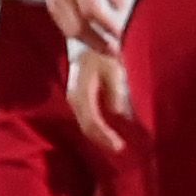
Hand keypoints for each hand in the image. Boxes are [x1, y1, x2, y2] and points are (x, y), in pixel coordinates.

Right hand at [37, 0, 124, 46]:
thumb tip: (120, 8)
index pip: (90, 11)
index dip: (105, 26)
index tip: (120, 35)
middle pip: (77, 28)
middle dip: (97, 43)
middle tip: (116, 53)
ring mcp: (54, 2)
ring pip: (69, 31)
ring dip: (88, 44)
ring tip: (107, 51)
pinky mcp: (51, 6)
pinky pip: (64, 27)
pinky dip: (78, 37)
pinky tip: (92, 41)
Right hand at [65, 39, 133, 154]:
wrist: (85, 45)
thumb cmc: (101, 54)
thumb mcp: (112, 68)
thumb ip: (114, 90)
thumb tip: (116, 113)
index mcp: (81, 93)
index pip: (91, 122)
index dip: (104, 136)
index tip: (119, 147)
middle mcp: (74, 100)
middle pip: (87, 128)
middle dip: (102, 140)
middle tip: (120, 150)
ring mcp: (75, 102)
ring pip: (86, 125)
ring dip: (100, 137)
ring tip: (117, 146)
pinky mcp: (79, 102)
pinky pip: (87, 120)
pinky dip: (98, 130)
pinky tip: (109, 134)